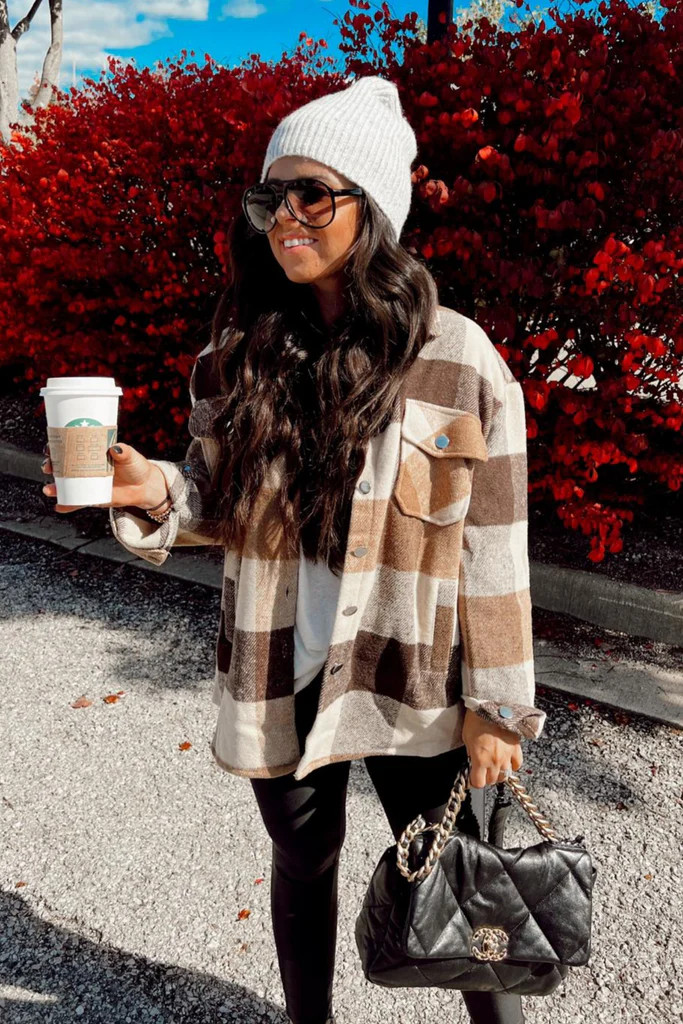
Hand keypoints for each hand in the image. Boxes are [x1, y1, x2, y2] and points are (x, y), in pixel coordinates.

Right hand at [41, 443, 166, 512]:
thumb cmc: (136, 466)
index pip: (69, 446)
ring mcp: (87, 482)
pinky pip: (76, 501)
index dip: (56, 446)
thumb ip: (124, 452)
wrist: (144, 486)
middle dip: (50, 465)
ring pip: (65, 484)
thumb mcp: (130, 456)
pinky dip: (67, 505)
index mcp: (90, 452)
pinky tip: (60, 506)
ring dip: (53, 487)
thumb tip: (115, 448)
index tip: (50, 448)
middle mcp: (84, 467)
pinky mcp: (92, 496)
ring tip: (49, 489)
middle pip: (62, 465)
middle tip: (48, 467)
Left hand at [461, 708, 522, 788]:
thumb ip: (470, 753)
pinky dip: (512, 766)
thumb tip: (472, 760)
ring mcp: (507, 756)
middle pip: (492, 780)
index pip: (478, 782)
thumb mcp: (466, 738)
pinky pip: (517, 765)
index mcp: (480, 760)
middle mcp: (494, 761)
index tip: (473, 778)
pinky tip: (507, 761)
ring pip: (505, 776)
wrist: (491, 707)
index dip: (474, 781)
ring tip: (495, 767)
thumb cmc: (477, 720)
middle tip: (483, 771)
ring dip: (499, 773)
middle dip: (486, 777)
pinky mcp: (516, 749)